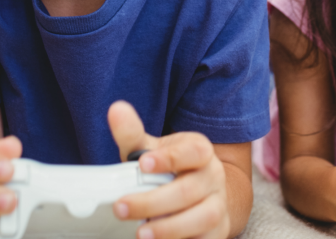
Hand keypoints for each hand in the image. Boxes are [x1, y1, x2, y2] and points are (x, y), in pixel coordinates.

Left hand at [108, 101, 229, 238]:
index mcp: (200, 150)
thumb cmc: (171, 170)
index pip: (192, 151)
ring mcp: (218, 205)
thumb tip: (116, 109)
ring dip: (170, 228)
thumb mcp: (152, 150)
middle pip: (189, 190)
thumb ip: (132, 133)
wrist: (204, 193)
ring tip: (141, 233)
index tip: (143, 164)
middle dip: (153, 201)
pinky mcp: (218, 232)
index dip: (169, 158)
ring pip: (202, 217)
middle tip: (121, 207)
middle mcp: (213, 176)